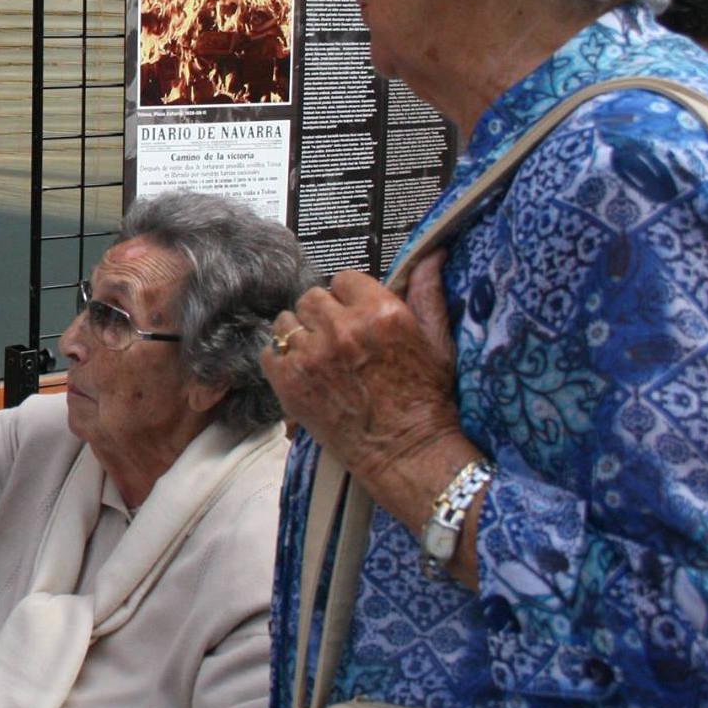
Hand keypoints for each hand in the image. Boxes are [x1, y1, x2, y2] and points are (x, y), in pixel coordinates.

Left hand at [261, 254, 479, 537]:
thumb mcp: (438, 341)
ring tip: (318, 357)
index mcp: (380, 312)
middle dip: (323, 315)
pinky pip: (269, 352)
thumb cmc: (427, 399)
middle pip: (311, 298)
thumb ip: (428, 293)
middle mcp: (343, 328)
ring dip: (299, 335)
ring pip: (286, 322)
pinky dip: (281, 360)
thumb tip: (431, 254)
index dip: (349, 298)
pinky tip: (302, 373)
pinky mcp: (289, 382)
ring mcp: (312, 356)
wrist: (408, 453)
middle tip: (337, 340)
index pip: (344, 279)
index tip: (356, 317)